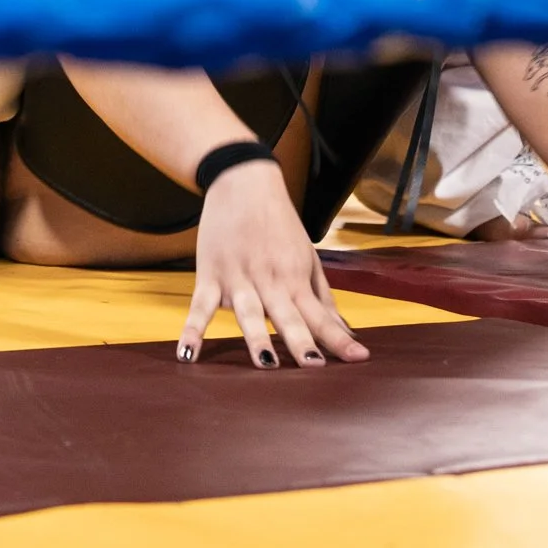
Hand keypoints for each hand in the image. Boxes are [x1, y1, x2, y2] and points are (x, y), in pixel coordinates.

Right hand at [178, 160, 370, 367]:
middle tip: (314, 366)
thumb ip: (322, 297)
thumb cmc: (279, 223)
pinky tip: (188, 353)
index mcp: (295, 277)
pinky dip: (193, 329)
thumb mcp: (307, 256)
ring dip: (257, 337)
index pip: (321, 314)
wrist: (243, 180)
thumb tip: (345, 331)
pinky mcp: (210, 274)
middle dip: (301, 342)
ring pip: (249, 312)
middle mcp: (270, 280)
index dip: (339, 338)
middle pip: (288, 316)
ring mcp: (239, 277)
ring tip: (266, 363)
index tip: (359, 359)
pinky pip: (201, 306)